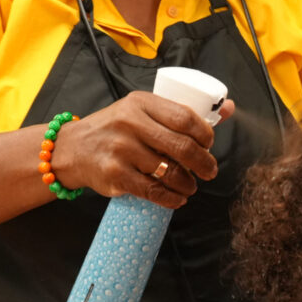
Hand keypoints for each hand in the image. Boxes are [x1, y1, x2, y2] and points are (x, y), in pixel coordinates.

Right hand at [53, 91, 234, 208]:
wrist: (72, 149)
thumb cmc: (116, 129)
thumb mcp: (143, 111)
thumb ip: (182, 112)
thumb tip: (229, 108)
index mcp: (141, 103)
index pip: (185, 117)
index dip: (205, 135)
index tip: (209, 145)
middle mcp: (130, 123)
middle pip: (182, 147)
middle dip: (203, 163)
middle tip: (209, 172)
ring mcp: (121, 149)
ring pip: (170, 171)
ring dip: (187, 183)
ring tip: (190, 186)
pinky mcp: (114, 174)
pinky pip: (153, 190)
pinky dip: (171, 198)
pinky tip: (177, 198)